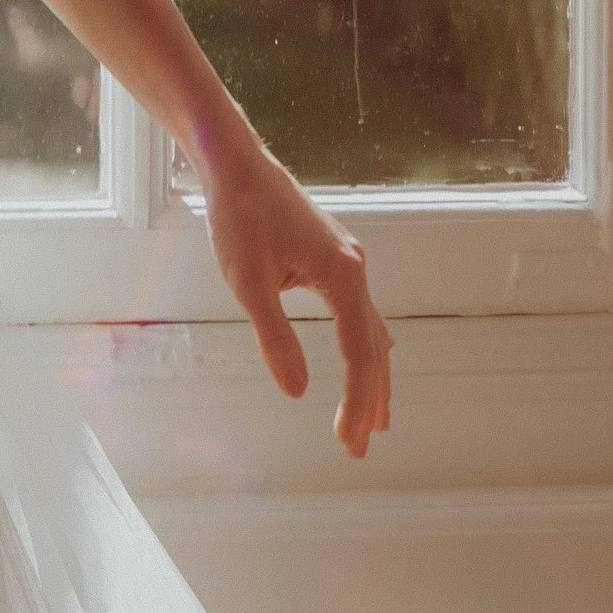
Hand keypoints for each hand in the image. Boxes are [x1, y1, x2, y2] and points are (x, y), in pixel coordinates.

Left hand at [201, 140, 393, 459]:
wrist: (237, 164)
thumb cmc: (239, 217)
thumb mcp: (248, 282)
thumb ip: (274, 337)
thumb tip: (296, 391)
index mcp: (343, 277)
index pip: (359, 355)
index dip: (355, 402)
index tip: (348, 442)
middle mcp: (356, 270)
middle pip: (373, 349)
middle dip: (368, 400)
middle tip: (359, 449)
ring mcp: (349, 263)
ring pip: (371, 332)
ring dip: (373, 377)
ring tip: (376, 420)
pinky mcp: (335, 260)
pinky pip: (361, 314)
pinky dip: (366, 346)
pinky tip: (371, 357)